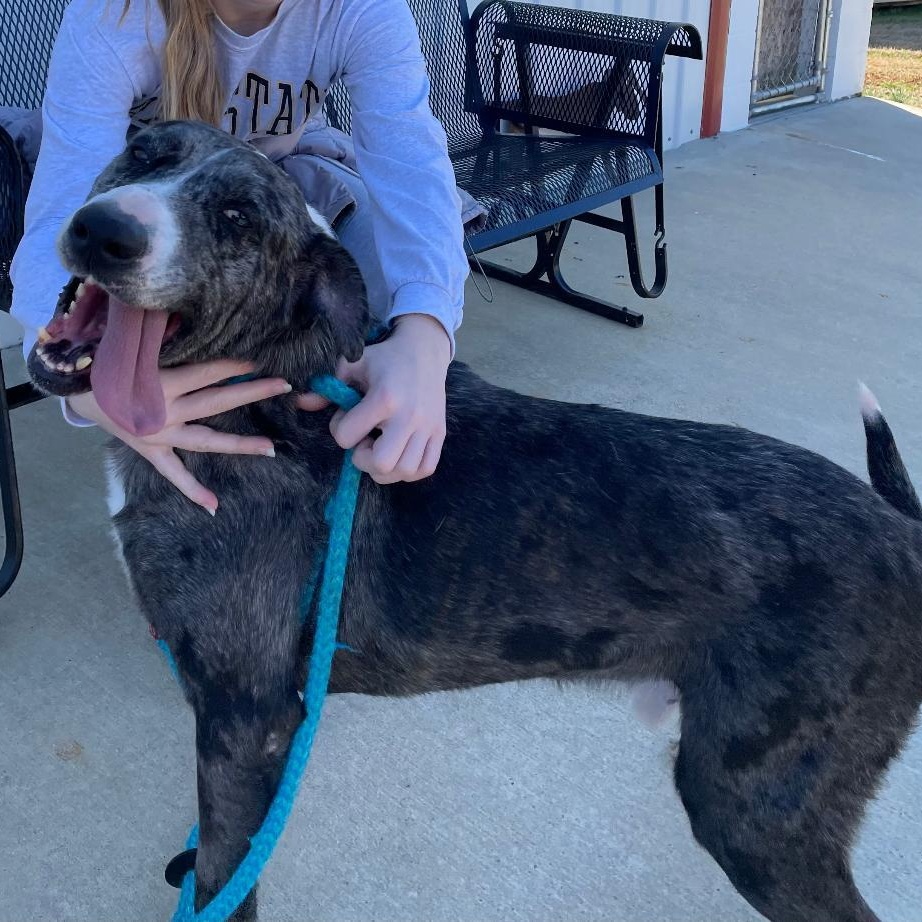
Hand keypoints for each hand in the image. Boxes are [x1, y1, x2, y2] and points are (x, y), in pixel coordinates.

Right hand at [67, 359, 290, 513]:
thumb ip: (164, 341)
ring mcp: (159, 434)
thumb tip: (192, 321)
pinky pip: (173, 473)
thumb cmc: (107, 362)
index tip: (259, 359)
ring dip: (239, 444)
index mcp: (160, 384)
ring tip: (270, 448)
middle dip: (251, 392)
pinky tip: (214, 506)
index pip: (206, 372)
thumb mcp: (134, 348)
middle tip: (283, 385)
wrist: (73, 387)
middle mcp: (164, 411)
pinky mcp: (150, 450)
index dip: (233, 365)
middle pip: (217, 401)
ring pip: (206, 440)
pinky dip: (192, 490)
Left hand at [296, 314, 449, 483]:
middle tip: (363, 443)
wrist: (424, 351)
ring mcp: (428, 427)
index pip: (347, 437)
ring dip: (386, 468)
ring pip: (404, 471)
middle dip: (364, 460)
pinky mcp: (440, 433)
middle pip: (382, 464)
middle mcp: (409, 416)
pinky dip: (408, 470)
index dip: (339, 431)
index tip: (347, 417)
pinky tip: (399, 455)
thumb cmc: (384, 359)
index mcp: (384, 398)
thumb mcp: (352, 365)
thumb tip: (301, 403)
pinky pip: (425, 468)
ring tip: (381, 448)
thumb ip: (327, 387)